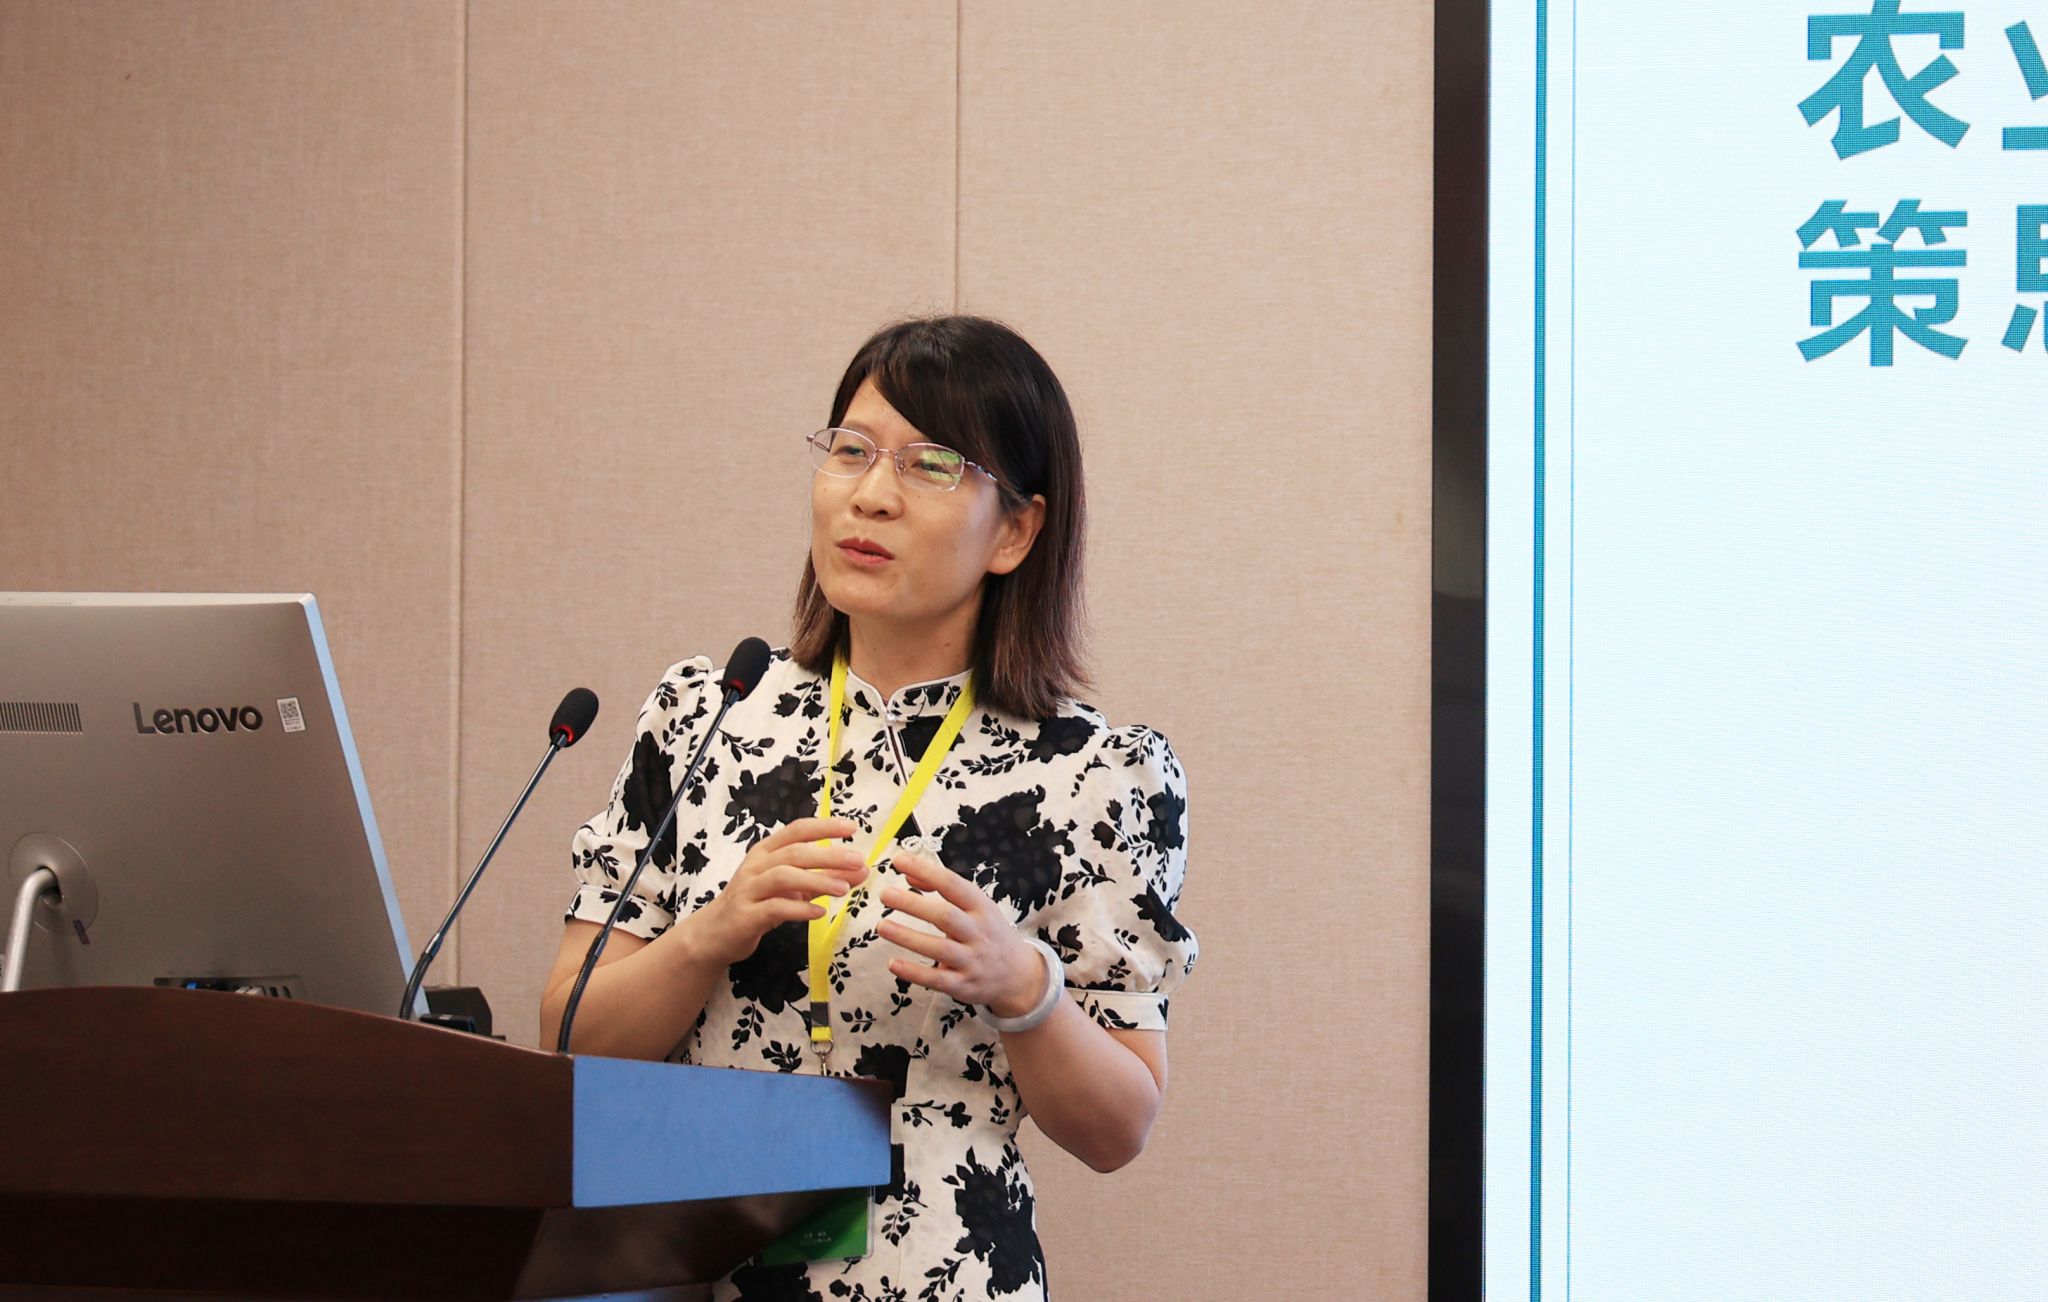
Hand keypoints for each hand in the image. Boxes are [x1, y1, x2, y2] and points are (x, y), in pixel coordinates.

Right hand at [693, 818, 866, 965]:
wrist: (715, 934)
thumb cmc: (757, 904)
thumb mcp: (794, 889)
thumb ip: (825, 877)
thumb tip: (862, 870)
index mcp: (767, 852)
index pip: (797, 830)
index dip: (824, 826)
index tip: (852, 828)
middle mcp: (756, 865)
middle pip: (794, 852)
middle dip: (828, 855)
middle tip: (857, 860)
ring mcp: (748, 889)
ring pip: (783, 876)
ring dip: (816, 880)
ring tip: (843, 889)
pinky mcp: (745, 915)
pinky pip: (774, 908)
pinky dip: (799, 909)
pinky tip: (819, 912)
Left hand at [877, 851, 1045, 1018]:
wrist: (1019, 975)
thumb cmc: (989, 933)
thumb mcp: (976, 907)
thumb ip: (943, 889)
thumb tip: (908, 873)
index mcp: (981, 907)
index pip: (953, 885)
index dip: (927, 871)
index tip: (899, 861)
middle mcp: (978, 933)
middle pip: (945, 916)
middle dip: (914, 904)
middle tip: (886, 894)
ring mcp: (972, 961)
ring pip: (939, 948)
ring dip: (908, 937)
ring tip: (881, 926)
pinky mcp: (963, 986)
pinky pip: (937, 979)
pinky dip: (914, 972)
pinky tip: (892, 963)